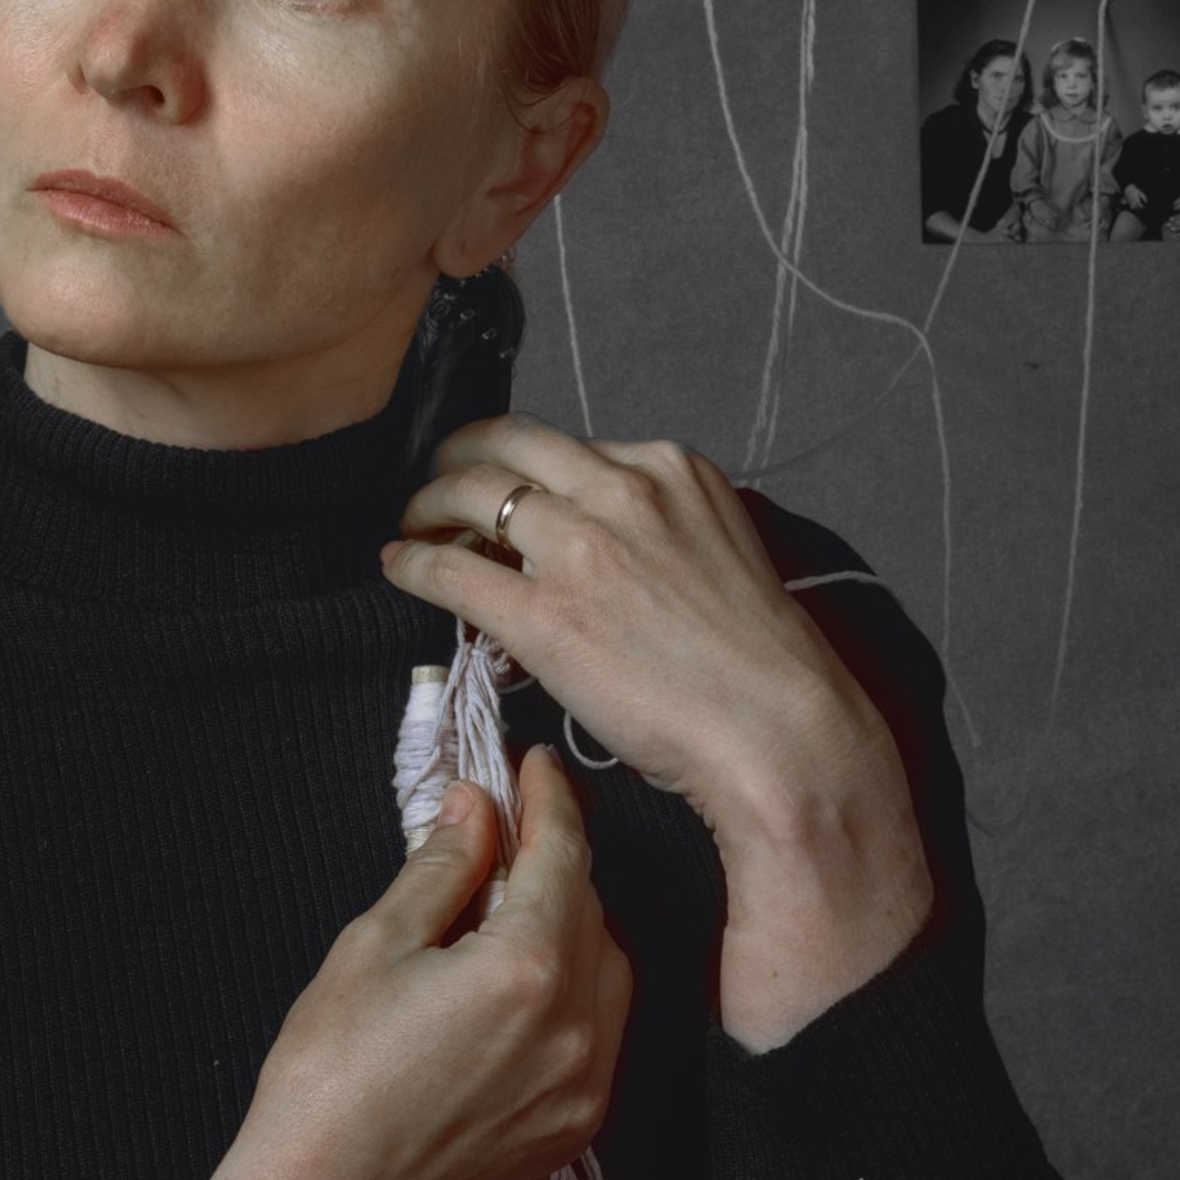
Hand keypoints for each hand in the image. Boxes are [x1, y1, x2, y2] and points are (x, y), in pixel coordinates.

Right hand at [101, 753, 626, 1179]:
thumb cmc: (329, 1074)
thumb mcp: (374, 945)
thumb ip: (441, 868)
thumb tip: (477, 809)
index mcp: (526, 969)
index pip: (562, 855)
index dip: (549, 800)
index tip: (533, 767)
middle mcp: (575, 1028)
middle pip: (591, 910)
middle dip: (554, 863)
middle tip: (503, 833)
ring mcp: (583, 1086)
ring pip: (606, 971)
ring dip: (570, 926)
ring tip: (505, 910)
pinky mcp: (575, 1127)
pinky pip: (599, 1034)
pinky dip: (573, 992)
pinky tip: (516, 983)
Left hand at [384, 420, 933, 1049]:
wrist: (779, 733)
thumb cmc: (760, 663)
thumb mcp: (718, 551)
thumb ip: (657, 527)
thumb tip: (590, 541)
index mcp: (672, 469)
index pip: (571, 447)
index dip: (526, 467)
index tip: (508, 486)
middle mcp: (622, 489)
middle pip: (508, 446)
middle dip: (461, 458)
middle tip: (438, 482)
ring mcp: (579, 548)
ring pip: (469, 492)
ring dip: (428, 503)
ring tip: (413, 523)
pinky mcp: (544, 614)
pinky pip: (451, 570)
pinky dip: (414, 562)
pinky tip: (399, 567)